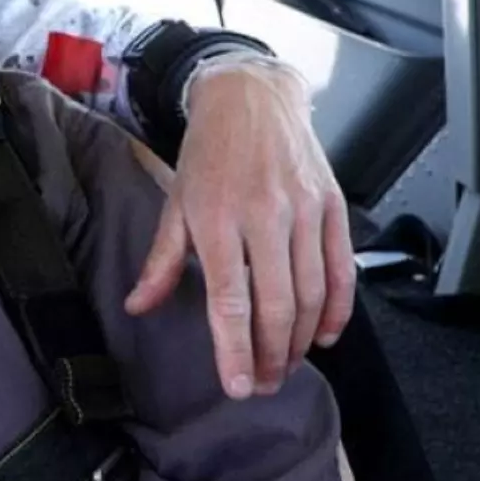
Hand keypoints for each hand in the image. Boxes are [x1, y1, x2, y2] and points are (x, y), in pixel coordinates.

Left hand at [124, 62, 353, 399]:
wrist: (250, 94)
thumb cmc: (209, 151)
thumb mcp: (176, 201)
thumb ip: (162, 261)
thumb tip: (138, 306)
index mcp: (217, 217)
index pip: (230, 300)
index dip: (236, 349)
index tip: (239, 385)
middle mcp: (264, 214)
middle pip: (277, 304)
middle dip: (273, 355)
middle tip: (266, 382)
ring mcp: (304, 208)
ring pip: (311, 292)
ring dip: (303, 338)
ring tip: (288, 363)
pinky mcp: (332, 203)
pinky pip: (341, 268)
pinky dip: (337, 308)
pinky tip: (325, 333)